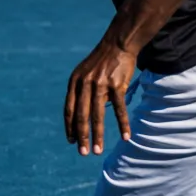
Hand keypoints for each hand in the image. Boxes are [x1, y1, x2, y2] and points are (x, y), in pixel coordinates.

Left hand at [64, 37, 135, 155]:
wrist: (118, 43)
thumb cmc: (102, 61)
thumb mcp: (86, 73)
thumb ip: (83, 92)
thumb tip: (85, 116)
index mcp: (74, 82)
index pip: (69, 110)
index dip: (70, 127)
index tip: (71, 142)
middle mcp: (85, 84)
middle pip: (81, 116)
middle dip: (82, 137)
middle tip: (83, 153)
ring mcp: (101, 84)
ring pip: (98, 115)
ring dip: (98, 135)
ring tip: (98, 151)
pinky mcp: (117, 85)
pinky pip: (119, 109)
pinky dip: (122, 124)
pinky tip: (126, 136)